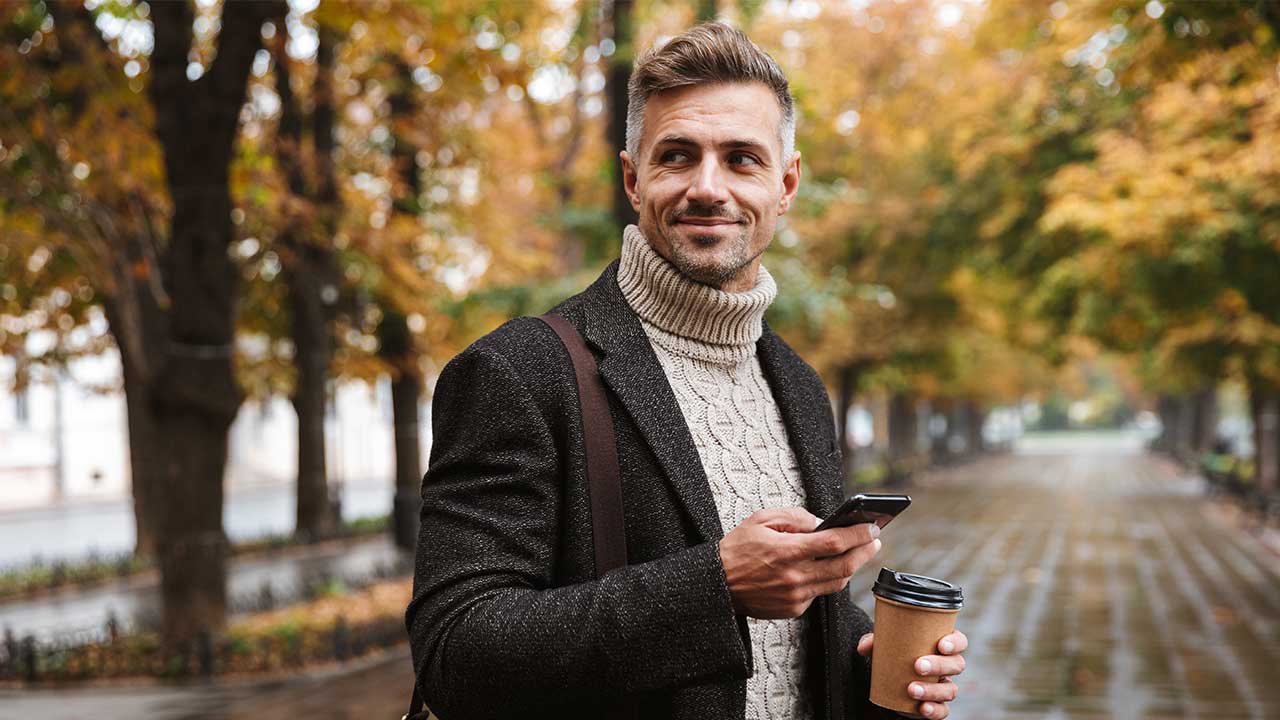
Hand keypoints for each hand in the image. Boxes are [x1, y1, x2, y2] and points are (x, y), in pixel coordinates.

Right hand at [718, 507, 880, 618]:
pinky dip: (826, 580)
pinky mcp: (793, 609)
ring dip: (851, 567)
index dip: (858, 534)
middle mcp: (795, 577)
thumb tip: (821, 522)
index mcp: (787, 551)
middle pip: (844, 566)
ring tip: (857, 552)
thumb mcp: (761, 520)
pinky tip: (826, 568)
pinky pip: (819, 593)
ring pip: (836, 583)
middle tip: (874, 540)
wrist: (716, 584)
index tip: (871, 526)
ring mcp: (795, 596)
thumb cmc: (736, 550)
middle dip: (864, 551)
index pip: (835, 542)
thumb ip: (795, 517)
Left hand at [857, 629, 967, 718]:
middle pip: (956, 665)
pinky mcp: (937, 705)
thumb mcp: (885, 647)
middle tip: (918, 666)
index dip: (955, 642)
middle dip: (939, 665)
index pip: (959, 641)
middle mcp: (948, 666)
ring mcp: (944, 687)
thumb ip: (874, 642)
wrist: (891, 684)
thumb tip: (864, 647)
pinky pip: (943, 710)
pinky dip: (934, 709)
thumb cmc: (895, 657)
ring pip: (950, 689)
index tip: (941, 644)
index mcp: (941, 646)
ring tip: (911, 689)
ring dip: (932, 690)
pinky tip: (922, 708)